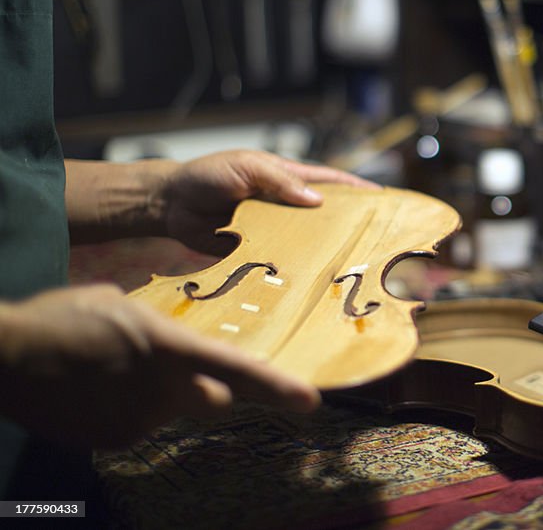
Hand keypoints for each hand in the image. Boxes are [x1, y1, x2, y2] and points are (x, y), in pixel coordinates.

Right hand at [0, 284, 320, 448]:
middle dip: (231, 391)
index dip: (277, 388)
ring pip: (175, 407)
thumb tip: (179, 346)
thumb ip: (162, 330)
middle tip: (254, 388)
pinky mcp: (117, 439)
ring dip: (165, 393)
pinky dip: (133, 408)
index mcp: (167, 347)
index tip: (310, 400)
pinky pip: (143, 422)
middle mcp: (161, 388)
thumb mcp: (120, 306)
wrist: (6, 357)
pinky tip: (102, 387)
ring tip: (120, 369)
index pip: (237, 371)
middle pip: (218, 395)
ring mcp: (138, 418)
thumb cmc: (63, 319)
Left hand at [158, 150, 376, 253]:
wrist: (169, 204)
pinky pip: (281, 261)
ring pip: (306, 242)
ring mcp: (274, 229)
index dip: (359, 190)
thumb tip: (317, 201)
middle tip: (377, 242)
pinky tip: (310, 283)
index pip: (332, 182)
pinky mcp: (258, 252)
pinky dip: (295, 270)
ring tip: (351, 268)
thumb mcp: (246, 168)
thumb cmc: (208, 175)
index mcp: (289, 179)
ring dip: (324, 252)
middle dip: (350, 226)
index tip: (385, 201)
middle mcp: (287, 205)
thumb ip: (279, 181)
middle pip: (325, 216)